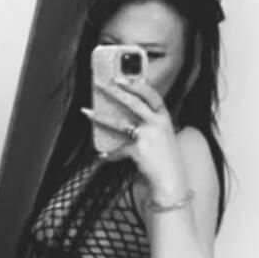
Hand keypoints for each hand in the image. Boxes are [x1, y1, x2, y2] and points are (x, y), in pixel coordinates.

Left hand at [82, 78, 187, 197]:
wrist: (171, 179)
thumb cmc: (166, 159)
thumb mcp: (163, 135)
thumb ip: (150, 122)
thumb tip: (128, 114)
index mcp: (164, 117)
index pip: (151, 95)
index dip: (136, 85)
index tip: (121, 78)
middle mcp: (157, 123)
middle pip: (134, 102)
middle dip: (115, 92)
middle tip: (100, 84)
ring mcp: (148, 135)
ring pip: (119, 123)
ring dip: (101, 117)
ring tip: (87, 112)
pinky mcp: (138, 149)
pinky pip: (119, 150)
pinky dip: (111, 154)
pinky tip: (104, 156)